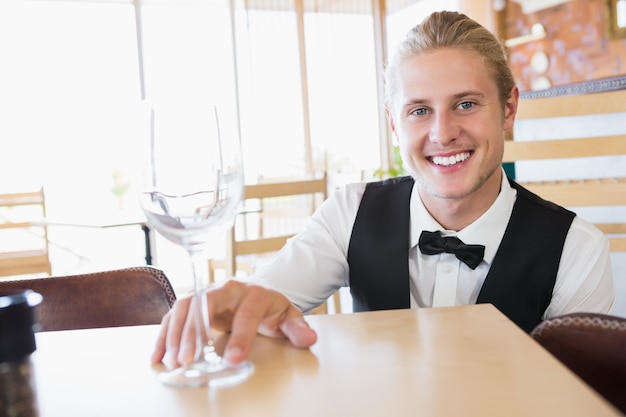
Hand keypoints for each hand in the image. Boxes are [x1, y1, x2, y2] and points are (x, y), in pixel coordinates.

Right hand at [151, 280, 317, 366]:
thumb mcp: (289, 317)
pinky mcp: (195, 303)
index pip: (246, 313)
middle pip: (206, 304)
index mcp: (254, 293)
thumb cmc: (272, 308)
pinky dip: (164, 333)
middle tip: (188, 360)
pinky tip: (158, 354)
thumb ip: (297, 328)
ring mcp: (209, 294)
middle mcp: (228, 289)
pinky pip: (175, 314)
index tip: (232, 360)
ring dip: (175, 333)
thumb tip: (309, 338)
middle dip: (195, 332)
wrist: (259, 294)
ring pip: (186, 307)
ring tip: (172, 361)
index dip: (239, 336)